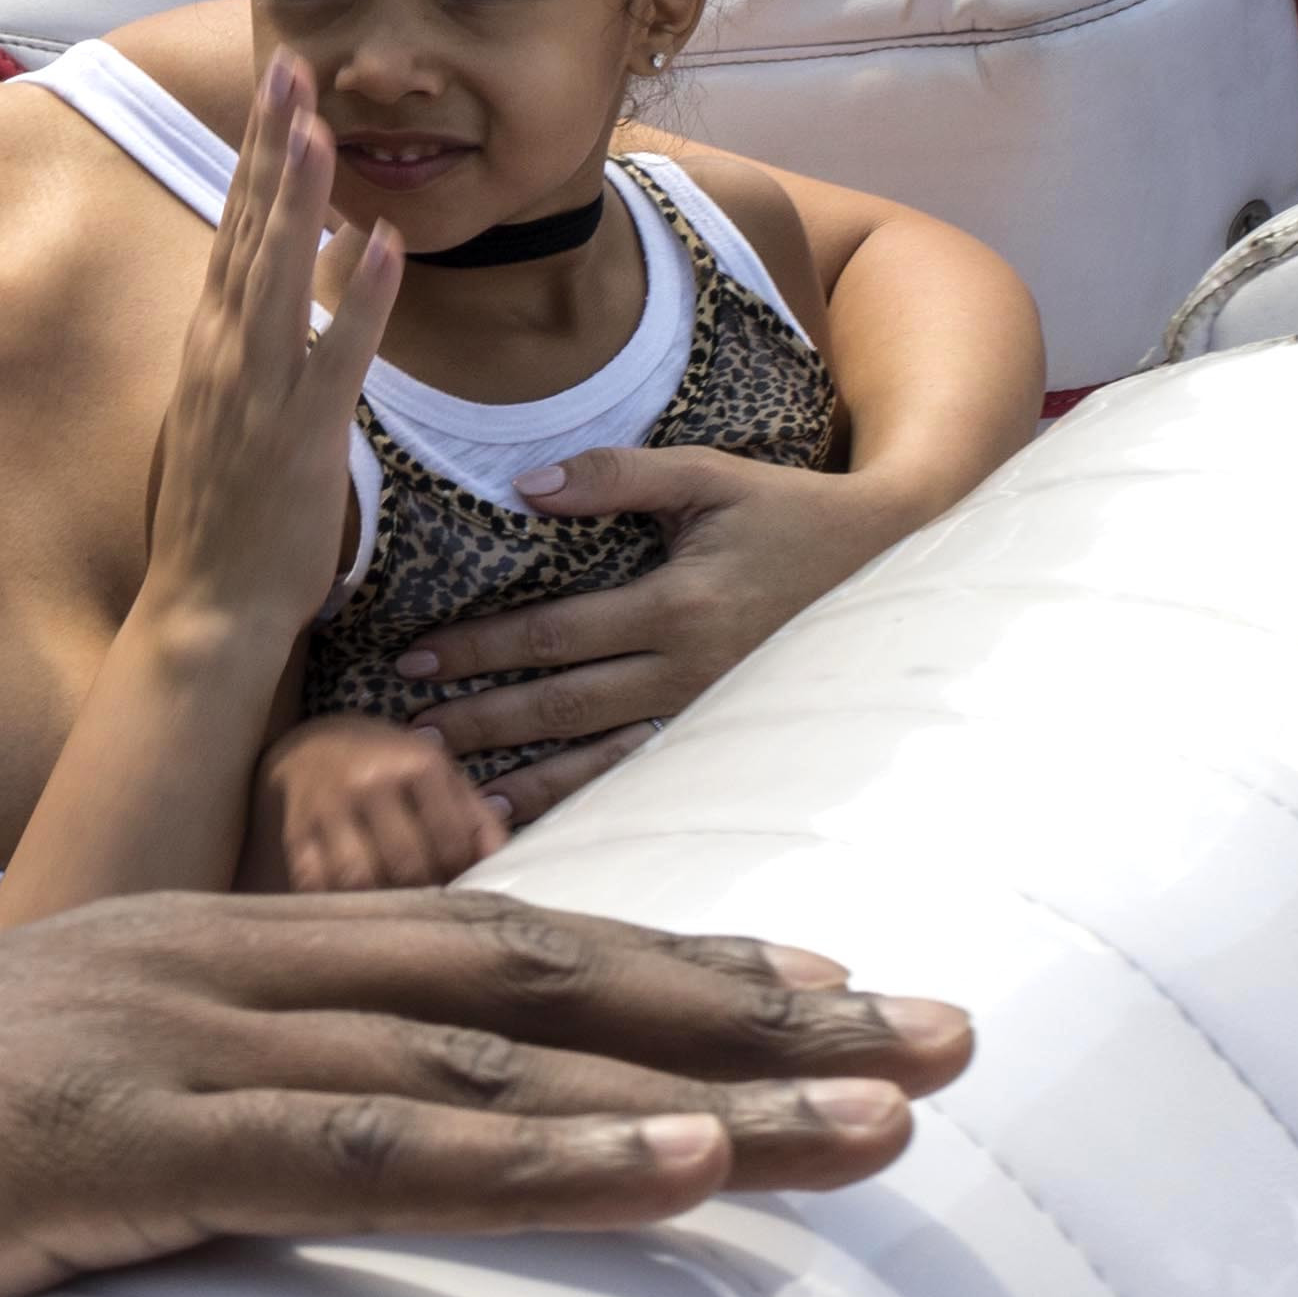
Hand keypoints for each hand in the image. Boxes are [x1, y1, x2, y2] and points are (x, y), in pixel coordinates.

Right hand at [0, 890, 962, 1296]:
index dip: (667, 965)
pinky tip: (687, 1172)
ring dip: (711, 1082)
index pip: (475, 945)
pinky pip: (370, 1150)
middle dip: (755, 1001)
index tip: (830, 990)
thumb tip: (264, 1214)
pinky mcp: (113, 1145)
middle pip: (531, 968)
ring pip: (491, 1048)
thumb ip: (160, 1156)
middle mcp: (201, 963)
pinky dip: (545, 1157)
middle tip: (948, 1029)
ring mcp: (160, 1043)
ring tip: (890, 1102)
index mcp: (184, 952)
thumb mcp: (19, 1157)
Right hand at [137, 52, 393, 634]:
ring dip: (303, 196)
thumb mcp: (221, 418)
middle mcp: (224, 353)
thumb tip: (263, 305)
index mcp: (209, 346)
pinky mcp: (302, 433)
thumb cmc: (220, 523)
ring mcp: (259, 390)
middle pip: (248, 228)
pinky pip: (337, 350)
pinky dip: (357, 293)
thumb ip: (241, 356)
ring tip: (325, 125)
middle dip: (272, 145)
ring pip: (280, 273)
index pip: (233, 231)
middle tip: (290, 68)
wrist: (205, 611)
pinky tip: (381, 241)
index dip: (255, 158)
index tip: (277, 95)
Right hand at [253, 715, 504, 892]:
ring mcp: (327, 807)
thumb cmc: (391, 767)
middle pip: (407, 864)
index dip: (461, 873)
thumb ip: (475, 818)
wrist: (313, 746)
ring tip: (396, 907)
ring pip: (360, 879)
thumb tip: (500, 864)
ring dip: (381, 903)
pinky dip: (338, 902)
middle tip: (430, 902)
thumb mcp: (440, 776)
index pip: (451, 842)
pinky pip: (316, 883)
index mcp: (417, 764)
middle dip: (424, 892)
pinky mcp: (296, 831)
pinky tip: (355, 904)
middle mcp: (370, 781)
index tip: (458, 882)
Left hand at [392, 444, 913, 806]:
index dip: (481, 649)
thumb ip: (617, 476)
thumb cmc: (786, 512)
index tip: (415, 659)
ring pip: (600, 761)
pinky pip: (645, 778)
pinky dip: (589, 803)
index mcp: (677, 606)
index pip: (554, 634)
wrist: (887, 561)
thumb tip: (525, 486)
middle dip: (481, 720)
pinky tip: (538, 820)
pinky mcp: (724, 738)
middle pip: (562, 706)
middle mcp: (690, 672)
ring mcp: (709, 715)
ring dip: (525, 781)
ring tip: (455, 793)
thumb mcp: (709, 477)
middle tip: (410, 733)